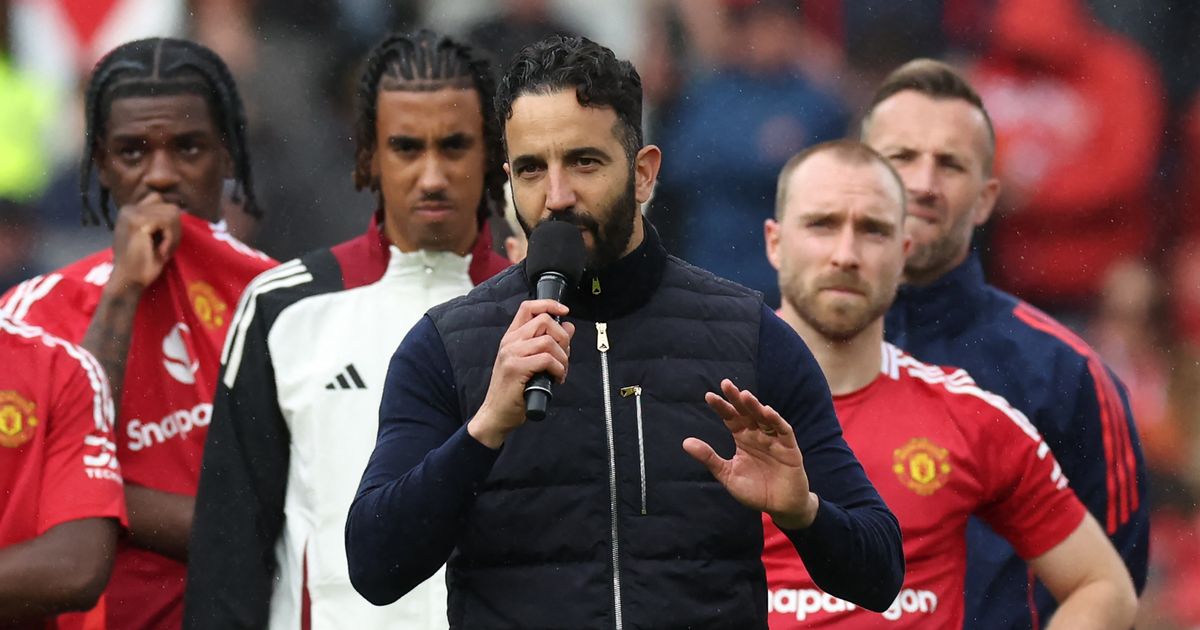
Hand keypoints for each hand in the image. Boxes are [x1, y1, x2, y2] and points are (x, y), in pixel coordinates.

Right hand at [109, 193, 182, 292]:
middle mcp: (129, 208)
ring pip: (172, 213)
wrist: (128, 280)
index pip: (162, 201)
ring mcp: (131, 213)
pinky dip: (170, 239)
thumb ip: (162, 220)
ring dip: (174, 235)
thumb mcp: (154, 236)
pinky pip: (168, 222)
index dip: (170, 221)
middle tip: (165, 248)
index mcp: (131, 210)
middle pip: (170, 207)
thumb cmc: (143, 262)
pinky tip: (161, 251)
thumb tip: (181, 208)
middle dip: (175, 229)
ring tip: (163, 250)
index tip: (164, 241)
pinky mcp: (137, 222)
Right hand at [468, 299, 574, 448]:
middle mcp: (510, 342)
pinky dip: (558, 369)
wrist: (496, 414)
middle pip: (544, 321)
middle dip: (562, 337)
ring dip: (562, 357)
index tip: (565, 311)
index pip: (528, 307)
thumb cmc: (513, 391)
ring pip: (548, 341)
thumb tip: (568, 326)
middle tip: (564, 356)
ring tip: (560, 371)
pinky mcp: (515, 368)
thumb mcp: (531, 363)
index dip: (549, 304)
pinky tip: (556, 379)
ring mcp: (511, 354)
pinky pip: (546, 359)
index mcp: (512, 337)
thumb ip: (548, 343)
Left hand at [683, 379, 818, 529]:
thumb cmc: (754, 491)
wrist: (780, 507)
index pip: (730, 418)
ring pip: (764, 418)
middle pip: (746, 412)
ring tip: (745, 396)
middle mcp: (757, 435)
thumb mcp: (727, 474)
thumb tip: (685, 442)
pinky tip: (767, 411)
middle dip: (737, 399)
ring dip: (755, 406)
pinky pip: (783, 431)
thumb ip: (710, 458)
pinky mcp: (789, 448)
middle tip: (726, 384)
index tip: (709, 396)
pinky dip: (776, 420)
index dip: (721, 407)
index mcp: (742, 438)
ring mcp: (774, 440)